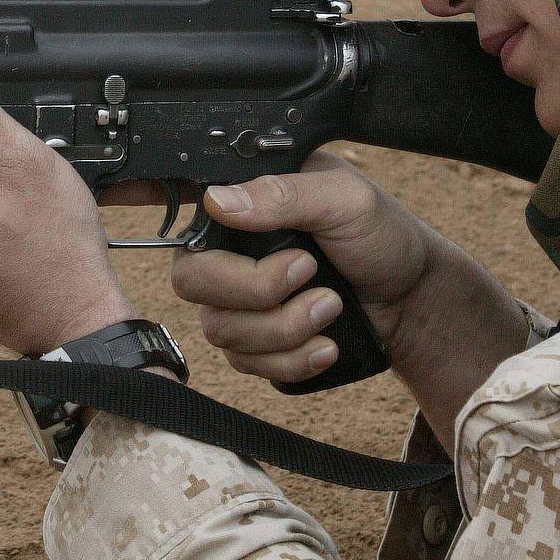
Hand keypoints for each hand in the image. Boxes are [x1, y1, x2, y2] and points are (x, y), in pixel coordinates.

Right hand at [174, 157, 531, 433]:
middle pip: (190, 281)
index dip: (145, 198)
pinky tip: (325, 345)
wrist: (414, 301)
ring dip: (284, 327)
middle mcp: (228, 250)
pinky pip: (245, 364)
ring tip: (332, 306)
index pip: (180, 205)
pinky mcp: (255, 344)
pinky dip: (290, 360)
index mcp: (243, 201)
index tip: (165, 208)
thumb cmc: (383, 236)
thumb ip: (283, 194)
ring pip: (219, 330)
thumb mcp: (345, 199)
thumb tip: (217, 201)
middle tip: (310, 273)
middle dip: (254, 291)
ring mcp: (237, 301)